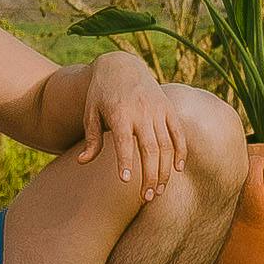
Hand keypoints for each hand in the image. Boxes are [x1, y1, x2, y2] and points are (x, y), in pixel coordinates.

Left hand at [83, 49, 198, 198]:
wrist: (121, 65)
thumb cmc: (101, 93)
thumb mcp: (90, 112)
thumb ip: (91, 139)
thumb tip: (83, 162)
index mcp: (119, 113)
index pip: (124, 141)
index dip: (126, 162)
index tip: (126, 181)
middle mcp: (141, 112)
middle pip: (150, 148)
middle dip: (150, 175)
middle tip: (146, 198)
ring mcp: (158, 110)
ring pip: (166, 145)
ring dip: (165, 170)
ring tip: (159, 191)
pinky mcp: (168, 108)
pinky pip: (178, 133)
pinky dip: (181, 151)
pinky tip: (177, 169)